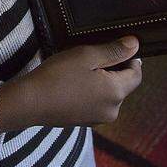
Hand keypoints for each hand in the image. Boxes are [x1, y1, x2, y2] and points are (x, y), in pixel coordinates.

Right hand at [0, 37, 142, 130]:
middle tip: (91, 56)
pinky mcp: (85, 122)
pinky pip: (96, 103)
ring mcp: (98, 119)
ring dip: (100, 81)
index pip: (137, 74)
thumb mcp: (87, 56)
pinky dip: (90, 92)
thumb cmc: (58, 76)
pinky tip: (72, 83)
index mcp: (116, 93)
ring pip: (108, 94)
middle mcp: (112, 110)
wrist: (29, 102)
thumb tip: (136, 44)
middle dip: (113, 69)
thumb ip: (114, 51)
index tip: (116, 46)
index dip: (131, 58)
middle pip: (123, 85)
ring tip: (79, 69)